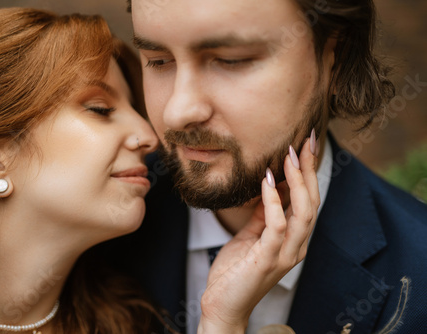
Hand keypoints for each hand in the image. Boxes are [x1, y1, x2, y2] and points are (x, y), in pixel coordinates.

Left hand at [198, 135, 319, 333]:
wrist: (222, 304)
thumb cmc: (236, 270)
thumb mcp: (252, 235)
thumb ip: (264, 214)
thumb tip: (269, 186)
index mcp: (294, 240)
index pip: (308, 200)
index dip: (308, 173)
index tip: (305, 145)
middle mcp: (296, 246)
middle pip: (311, 202)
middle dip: (308, 170)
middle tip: (304, 141)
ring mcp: (285, 254)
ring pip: (303, 213)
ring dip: (296, 182)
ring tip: (289, 156)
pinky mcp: (267, 260)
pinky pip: (276, 226)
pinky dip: (273, 201)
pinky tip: (265, 181)